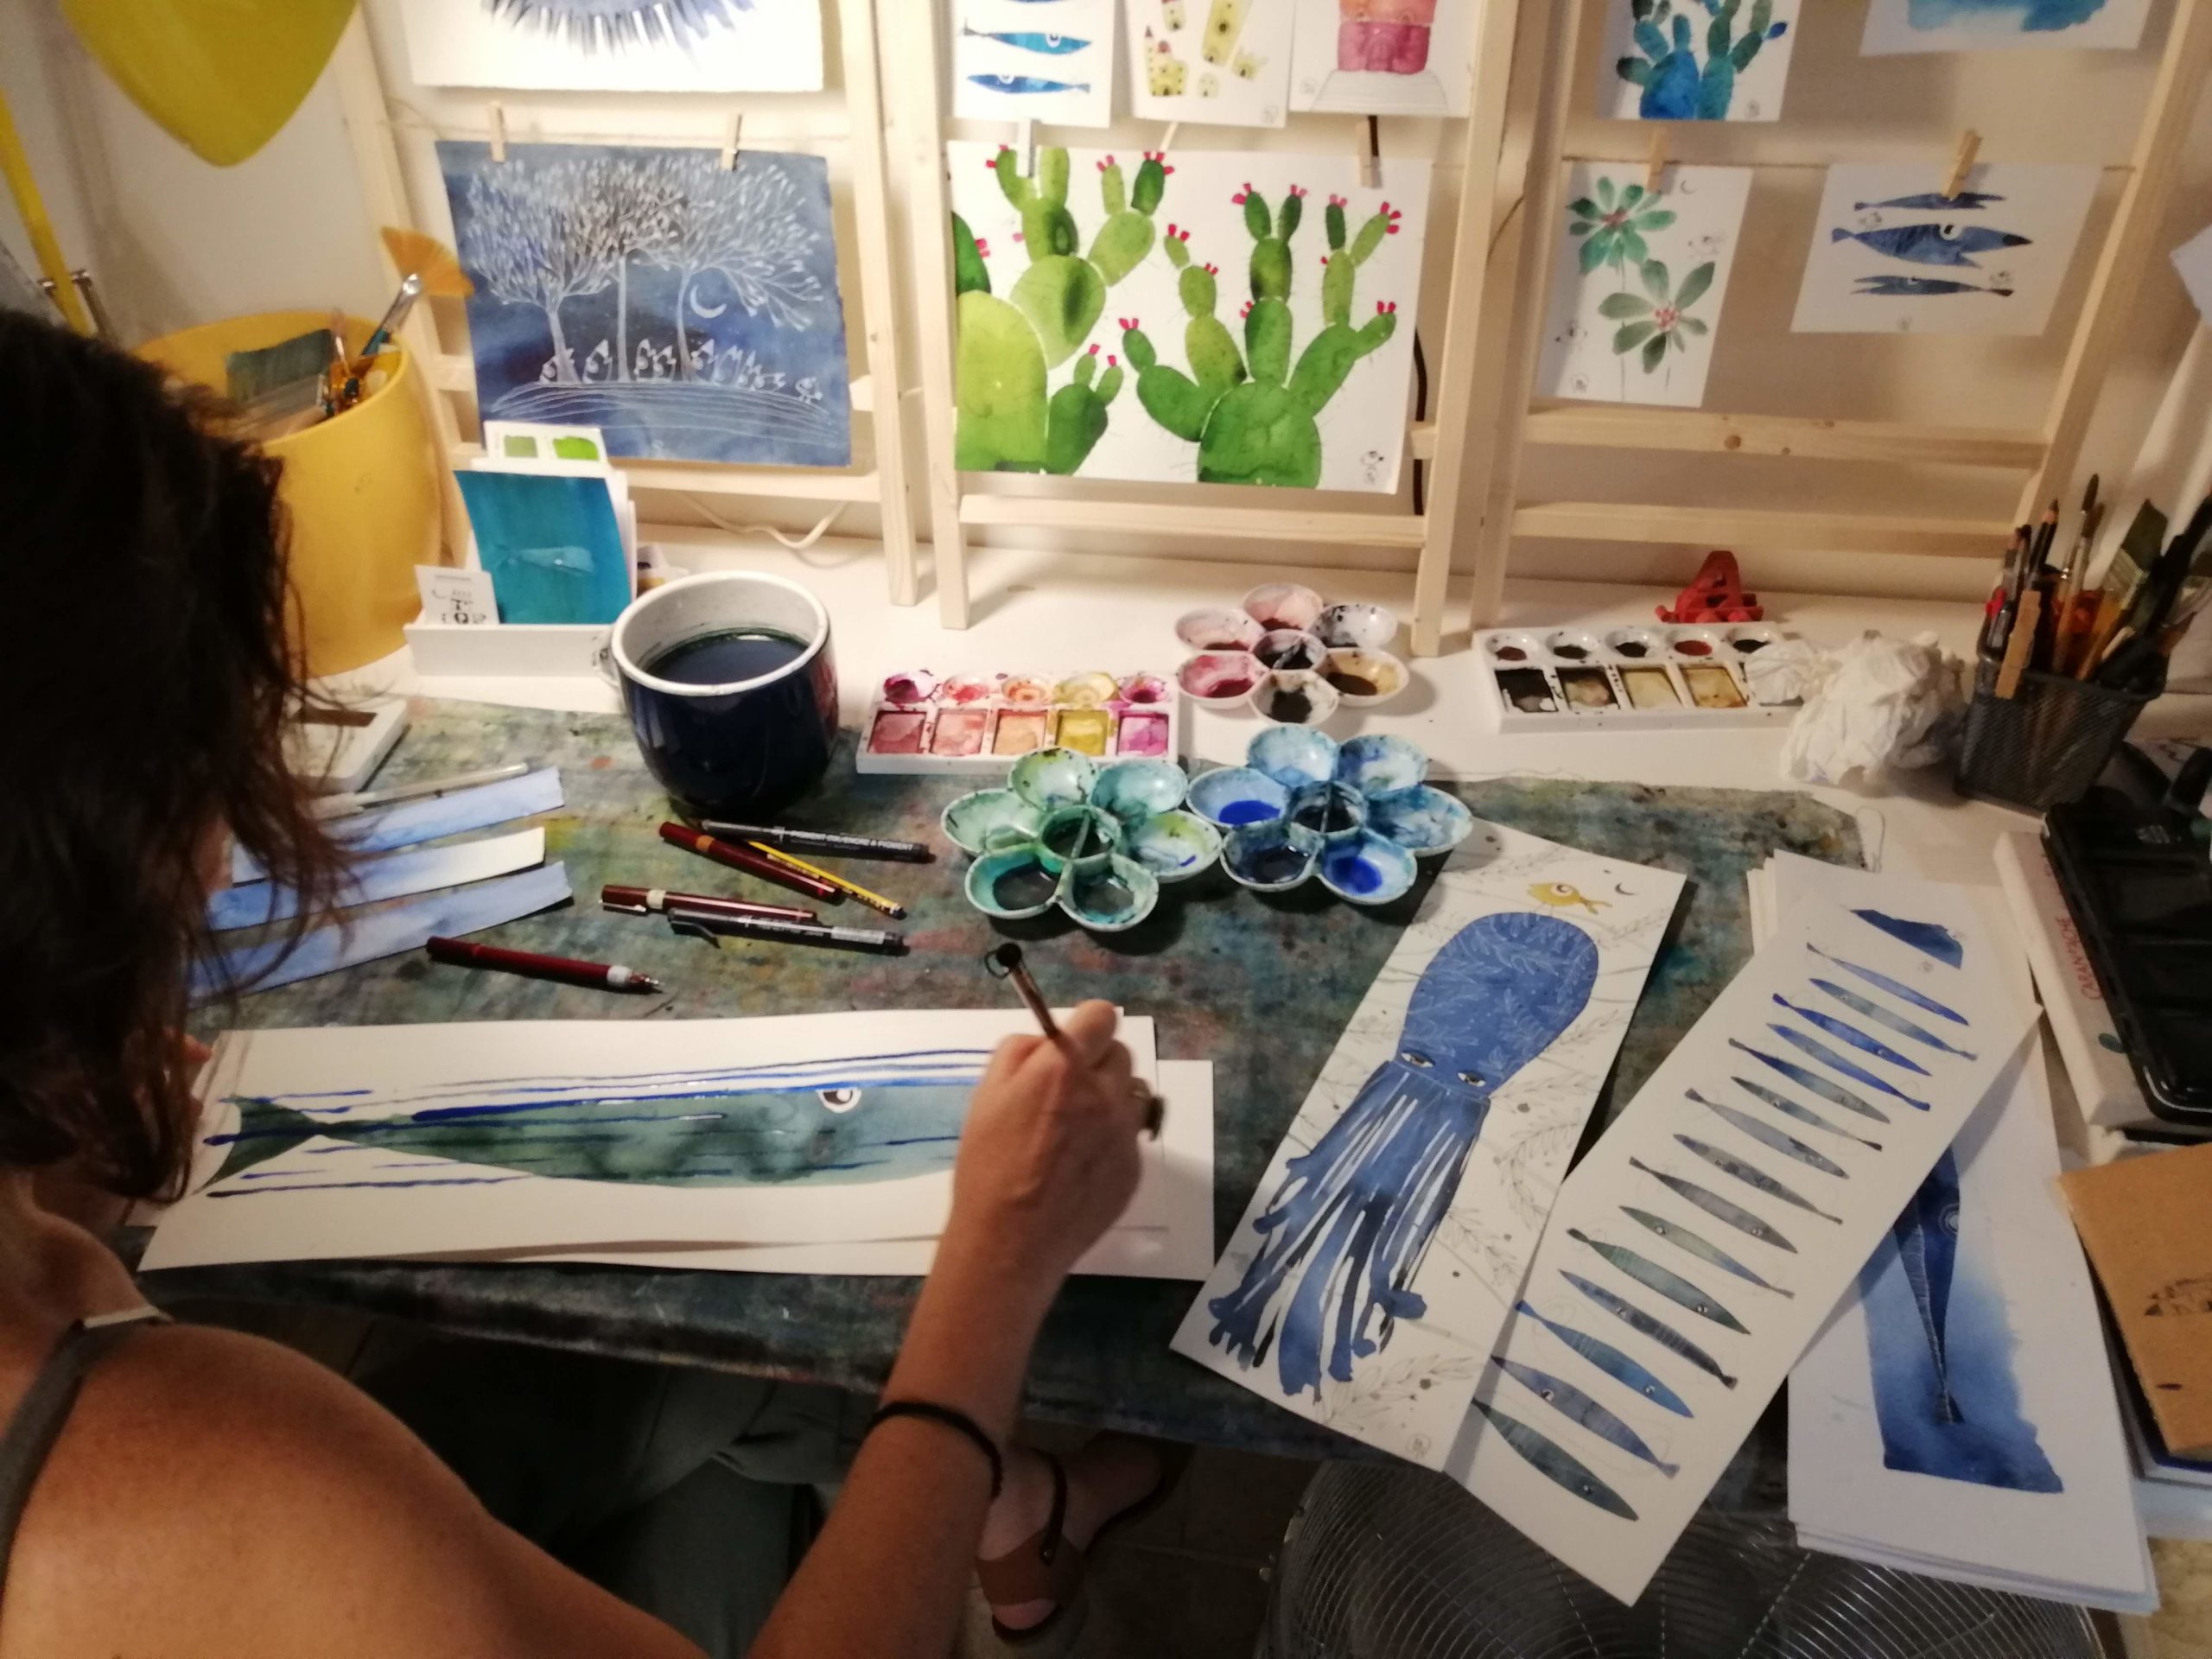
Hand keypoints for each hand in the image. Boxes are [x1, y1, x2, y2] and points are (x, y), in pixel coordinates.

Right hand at [942, 1002, 1147, 1311]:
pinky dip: (1110, 1141)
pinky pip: (1128, 1137)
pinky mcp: (1134, 1168)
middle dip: (1096, 1063)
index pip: (1102, 1015)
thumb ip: (1019, 1053)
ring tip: (1076, 1130)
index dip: (1086, 1025)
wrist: (1009, 1241)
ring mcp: (1124, 1133)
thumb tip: (1046, 1041)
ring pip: (1132, 1093)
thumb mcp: (985, 1095)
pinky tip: (1079, 1167)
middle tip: (1065, 1091)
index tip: (1072, 1042)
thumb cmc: (987, 1165)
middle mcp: (1104, 1094)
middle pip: (1121, 1053)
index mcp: (1064, 1068)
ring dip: (1110, 1099)